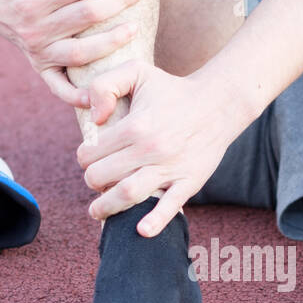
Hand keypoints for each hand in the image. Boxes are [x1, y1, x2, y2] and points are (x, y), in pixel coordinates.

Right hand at [0, 0, 144, 106]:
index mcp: (31, 2)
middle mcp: (35, 32)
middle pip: (88, 16)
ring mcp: (40, 54)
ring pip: (83, 53)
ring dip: (113, 40)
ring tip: (135, 26)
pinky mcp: (43, 71)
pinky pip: (61, 89)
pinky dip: (79, 97)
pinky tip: (102, 94)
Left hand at [78, 60, 248, 236]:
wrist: (218, 103)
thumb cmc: (172, 89)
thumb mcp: (136, 71)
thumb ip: (105, 85)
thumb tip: (94, 118)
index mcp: (134, 125)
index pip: (91, 153)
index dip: (84, 157)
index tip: (89, 157)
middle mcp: (150, 149)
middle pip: (102, 177)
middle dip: (92, 181)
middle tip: (95, 180)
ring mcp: (170, 168)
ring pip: (128, 194)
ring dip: (106, 208)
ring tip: (97, 212)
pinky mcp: (189, 181)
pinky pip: (171, 206)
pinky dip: (155, 221)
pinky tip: (141, 231)